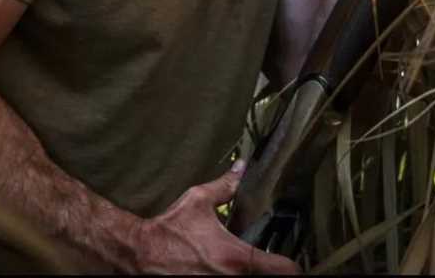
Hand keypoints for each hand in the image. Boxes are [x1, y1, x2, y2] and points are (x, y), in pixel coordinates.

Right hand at [130, 160, 299, 274]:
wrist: (141, 253)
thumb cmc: (170, 228)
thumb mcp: (197, 201)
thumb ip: (224, 186)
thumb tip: (241, 166)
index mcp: (236, 258)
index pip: (284, 270)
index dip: (293, 265)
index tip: (293, 260)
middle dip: (270, 272)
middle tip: (270, 261)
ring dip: (250, 275)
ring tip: (249, 265)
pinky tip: (225, 270)